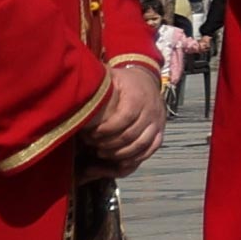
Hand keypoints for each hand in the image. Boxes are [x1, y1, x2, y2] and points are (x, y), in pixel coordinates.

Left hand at [82, 55, 170, 169]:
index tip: (91, 134)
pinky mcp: (161, 129)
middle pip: (132, 133)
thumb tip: (79, 90)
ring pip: (142, 143)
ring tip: (103, 154)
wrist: (147, 80)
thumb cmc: (123, 81)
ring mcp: (158, 121)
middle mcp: (152, 109)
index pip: (125, 117)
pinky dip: (137, 156)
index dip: (107, 129)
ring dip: (121, 153)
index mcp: (139, 96)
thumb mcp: (111, 77)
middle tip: (93, 147)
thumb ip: (98, 83)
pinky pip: (152, 147)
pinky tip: (121, 162)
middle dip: (110, 143)